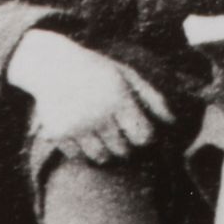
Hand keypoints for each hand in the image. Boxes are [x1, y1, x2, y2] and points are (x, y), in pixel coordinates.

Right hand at [5, 29, 176, 164]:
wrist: (50, 65)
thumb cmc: (96, 70)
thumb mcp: (126, 75)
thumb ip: (151, 98)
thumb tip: (173, 122)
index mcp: (118, 97)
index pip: (143, 136)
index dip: (145, 136)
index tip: (140, 130)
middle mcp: (97, 114)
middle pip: (124, 151)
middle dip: (127, 146)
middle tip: (120, 134)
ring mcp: (75, 126)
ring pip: (101, 158)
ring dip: (106, 152)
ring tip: (104, 137)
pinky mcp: (57, 134)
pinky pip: (78, 157)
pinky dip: (83, 151)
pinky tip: (83, 135)